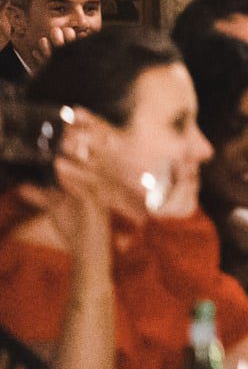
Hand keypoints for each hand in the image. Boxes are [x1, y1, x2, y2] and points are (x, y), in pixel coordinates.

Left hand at [14, 110, 121, 248]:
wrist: (90, 255)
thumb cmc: (78, 230)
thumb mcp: (57, 207)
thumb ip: (42, 194)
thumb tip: (24, 184)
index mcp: (95, 179)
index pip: (91, 150)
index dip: (87, 131)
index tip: (74, 113)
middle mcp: (102, 182)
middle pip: (94, 152)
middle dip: (84, 134)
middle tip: (70, 116)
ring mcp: (101, 193)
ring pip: (91, 166)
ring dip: (77, 151)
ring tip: (62, 137)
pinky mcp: (96, 206)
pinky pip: (84, 187)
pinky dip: (71, 176)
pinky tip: (59, 166)